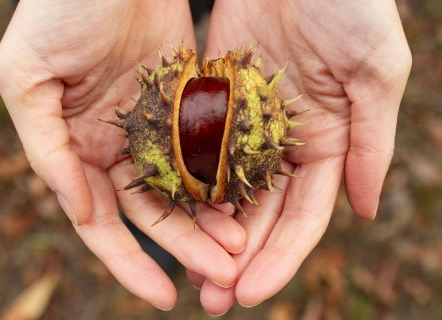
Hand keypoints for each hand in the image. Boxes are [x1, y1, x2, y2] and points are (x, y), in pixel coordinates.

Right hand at [0, 0, 245, 309]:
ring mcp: (155, 125)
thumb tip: (77, 211)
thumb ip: (47, 147)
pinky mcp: (187, 100)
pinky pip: (208, 146)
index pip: (102, 221)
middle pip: (153, 211)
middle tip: (222, 275)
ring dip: (210, 219)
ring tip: (241, 247)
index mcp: (76, 147)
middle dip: (185, 246)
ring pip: (186, 185)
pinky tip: (246, 198)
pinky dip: (224, 175)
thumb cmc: (57, 11)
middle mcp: (117, 144)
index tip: (161, 298)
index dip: (128, 262)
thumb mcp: (27, 78)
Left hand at [190, 0, 411, 314]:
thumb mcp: (376, 72)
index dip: (281, 258)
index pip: (303, 217)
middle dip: (238, 259)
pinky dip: (185, 184)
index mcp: (327, 145)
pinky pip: (196, 149)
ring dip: (207, 234)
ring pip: (224, 191)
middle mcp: (283, 143)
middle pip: (260, 215)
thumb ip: (371, 144)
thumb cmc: (349, 5)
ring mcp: (244, 125)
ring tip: (186, 273)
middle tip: (214, 300)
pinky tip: (168, 215)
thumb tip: (366, 211)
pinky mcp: (211, 101)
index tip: (254, 293)